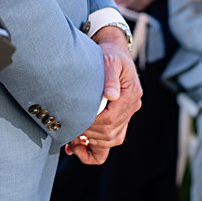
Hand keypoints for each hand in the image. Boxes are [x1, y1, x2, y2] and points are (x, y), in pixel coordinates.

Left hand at [65, 30, 141, 163]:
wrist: (115, 53)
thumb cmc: (110, 56)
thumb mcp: (110, 61)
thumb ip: (110, 77)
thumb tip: (111, 95)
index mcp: (131, 95)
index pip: (111, 119)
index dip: (91, 125)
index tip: (74, 122)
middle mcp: (132, 107)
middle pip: (110, 134)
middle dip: (88, 135)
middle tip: (69, 129)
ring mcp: (127, 114)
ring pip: (112, 140)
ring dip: (91, 143)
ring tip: (72, 138)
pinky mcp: (120, 118)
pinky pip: (112, 139)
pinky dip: (95, 147)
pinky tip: (78, 146)